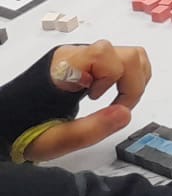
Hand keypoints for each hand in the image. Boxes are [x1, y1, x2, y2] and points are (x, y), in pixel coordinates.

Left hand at [26, 41, 152, 161]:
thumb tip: (126, 113)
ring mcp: (84, 55)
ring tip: (117, 104)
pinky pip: (123, 58)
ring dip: (134, 80)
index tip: (109, 107)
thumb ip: (89, 130)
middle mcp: (76, 55)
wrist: (6, 121)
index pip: (105, 55)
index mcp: (64, 70)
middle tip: (119, 110)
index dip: (115, 81)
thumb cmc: (26, 132)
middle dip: (133, 85)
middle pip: (127, 54)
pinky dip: (130, 77)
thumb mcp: (53, 142)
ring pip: (130, 54)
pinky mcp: (89, 59)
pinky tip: (112, 96)